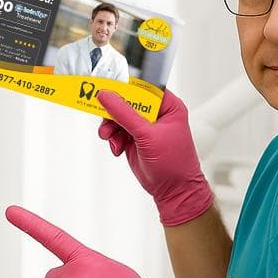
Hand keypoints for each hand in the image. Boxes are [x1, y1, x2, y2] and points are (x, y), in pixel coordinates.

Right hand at [97, 89, 212, 225]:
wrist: (174, 191)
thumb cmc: (174, 164)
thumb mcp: (148, 135)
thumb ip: (124, 114)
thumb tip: (106, 96)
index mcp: (168, 105)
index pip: (142, 86)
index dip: (123, 86)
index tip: (105, 87)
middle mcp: (156, 113)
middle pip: (126, 100)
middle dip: (113, 111)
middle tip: (103, 116)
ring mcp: (144, 126)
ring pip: (118, 116)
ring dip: (111, 127)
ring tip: (110, 138)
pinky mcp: (135, 138)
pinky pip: (117, 131)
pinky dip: (113, 139)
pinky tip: (118, 149)